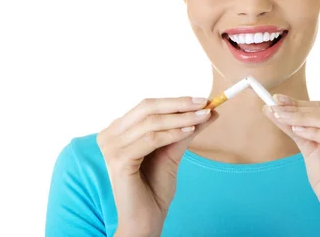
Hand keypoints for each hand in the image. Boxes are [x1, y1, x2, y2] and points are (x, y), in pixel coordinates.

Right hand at [97, 97, 217, 236]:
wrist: (146, 218)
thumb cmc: (155, 187)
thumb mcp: (173, 151)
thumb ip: (186, 130)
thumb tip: (210, 111)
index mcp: (118, 130)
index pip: (148, 106)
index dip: (176, 101)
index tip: (203, 100)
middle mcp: (109, 135)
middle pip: (148, 108)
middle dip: (180, 105)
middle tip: (205, 103)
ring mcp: (112, 147)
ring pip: (152, 123)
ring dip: (182, 118)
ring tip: (204, 116)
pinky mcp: (119, 160)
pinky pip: (151, 140)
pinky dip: (173, 133)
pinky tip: (190, 131)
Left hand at [263, 95, 319, 235]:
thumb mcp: (310, 145)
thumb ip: (296, 126)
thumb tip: (274, 106)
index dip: (302, 102)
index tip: (278, 99)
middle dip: (299, 109)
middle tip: (275, 106)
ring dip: (303, 117)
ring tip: (281, 117)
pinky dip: (314, 132)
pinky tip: (297, 130)